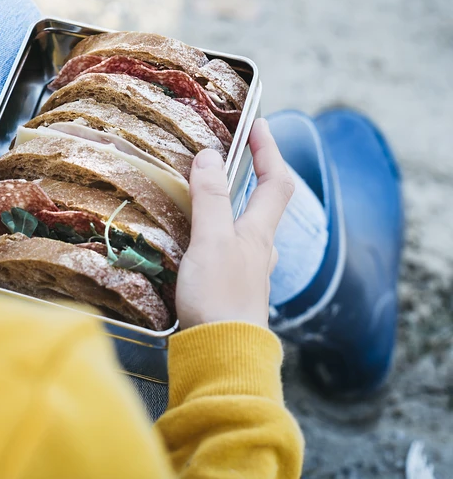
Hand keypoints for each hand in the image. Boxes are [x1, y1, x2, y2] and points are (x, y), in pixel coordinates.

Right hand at [177, 118, 294, 329]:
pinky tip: (201, 236)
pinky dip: (221, 229)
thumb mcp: (212, 241)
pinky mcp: (231, 288)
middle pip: (267, 203)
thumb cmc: (220, 298)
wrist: (221, 356)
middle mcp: (260, 249)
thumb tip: (209, 155)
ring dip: (237, 201)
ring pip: (249, 226)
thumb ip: (211, 198)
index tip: (258, 124)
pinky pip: (231, 246)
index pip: (276, 181)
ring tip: (212, 189)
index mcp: (259, 233)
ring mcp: (247, 270)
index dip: (271, 150)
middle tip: (236, 152)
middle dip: (256, 172)